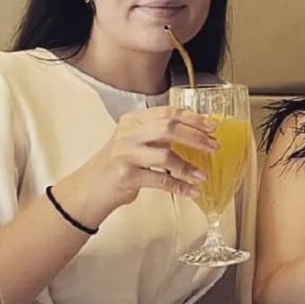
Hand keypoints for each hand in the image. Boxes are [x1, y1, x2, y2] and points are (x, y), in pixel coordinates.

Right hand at [69, 106, 218, 213]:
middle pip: (168, 128)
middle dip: (195, 136)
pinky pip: (160, 180)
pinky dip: (179, 186)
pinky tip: (191, 190)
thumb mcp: (137, 141)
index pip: (167, 112)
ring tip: (203, 175)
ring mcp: (125, 154)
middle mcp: (128, 133)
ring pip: (165, 155)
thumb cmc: (120, 164)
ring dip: (188, 167)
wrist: (90, 188)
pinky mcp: (126, 176)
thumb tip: (199, 133)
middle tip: (214, 146)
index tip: (212, 126)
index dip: (193, 118)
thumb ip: (160, 134)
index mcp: (133, 120)